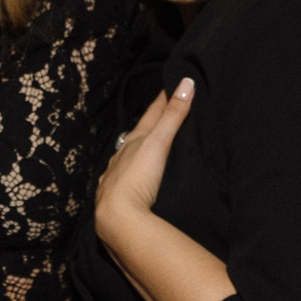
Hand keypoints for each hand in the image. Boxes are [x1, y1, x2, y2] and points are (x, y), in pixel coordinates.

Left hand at [95, 78, 193, 239]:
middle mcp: (120, 156)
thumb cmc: (137, 178)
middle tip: (160, 113)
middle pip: (137, 135)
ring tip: (146, 146)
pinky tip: (129, 177)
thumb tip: (186, 82)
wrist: (117, 218)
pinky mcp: (114, 197)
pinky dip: (128, 172)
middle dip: (149, 124)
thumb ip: (172, 115)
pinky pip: (121, 178)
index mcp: (132, 142)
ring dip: (136, 149)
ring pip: (126, 156)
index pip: (151, 115)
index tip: (172, 85)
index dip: (162, 100)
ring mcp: (115, 177)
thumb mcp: (158, 143)